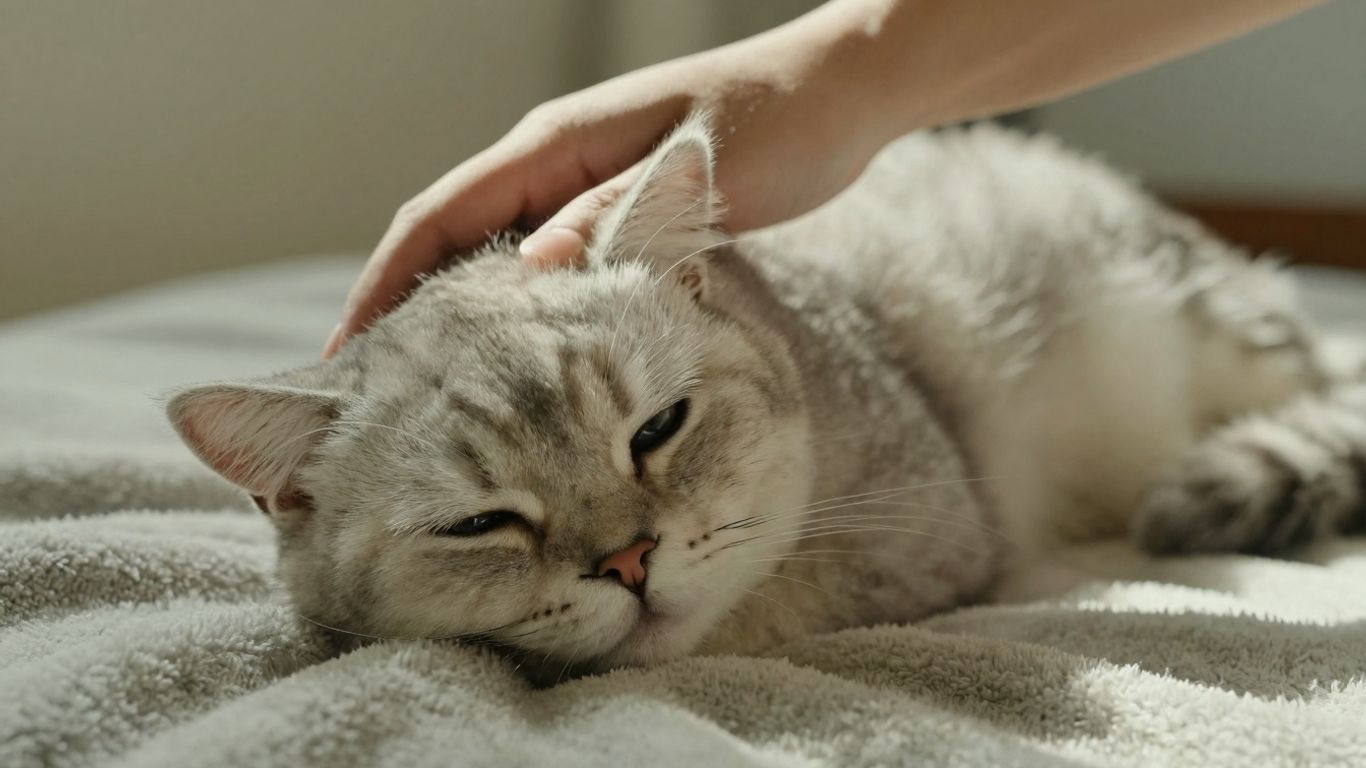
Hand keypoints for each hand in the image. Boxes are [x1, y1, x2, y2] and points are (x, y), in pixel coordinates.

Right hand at [323, 17, 886, 357]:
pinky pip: (545, 266)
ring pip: (494, 256)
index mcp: (552, 147)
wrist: (838, 98)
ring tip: (428, 394)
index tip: (343, 353)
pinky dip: (519, 312)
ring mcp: (582, 188)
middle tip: (372, 394)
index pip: (436, 216)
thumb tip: (525, 268)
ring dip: (457, 316)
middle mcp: (552, 165)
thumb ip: (609, 217)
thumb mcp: (692, 174)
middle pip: (448, 239)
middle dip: (402, 308)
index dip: (382, 282)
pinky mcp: (616, 212)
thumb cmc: (773, 127)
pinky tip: (519, 360)